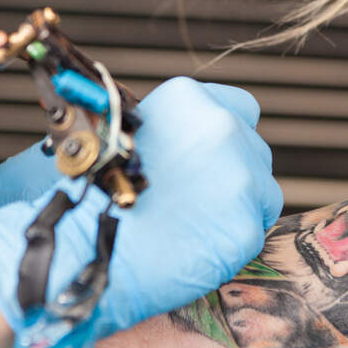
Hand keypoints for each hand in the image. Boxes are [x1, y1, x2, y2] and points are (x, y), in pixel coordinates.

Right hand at [0, 77, 283, 338]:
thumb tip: (183, 143)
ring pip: (262, 191)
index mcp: (190, 99)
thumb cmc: (91, 192)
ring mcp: (241, 177)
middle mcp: (223, 128)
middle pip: (252, 150)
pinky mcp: (247, 225)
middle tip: (196, 199)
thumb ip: (169, 131)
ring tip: (194, 226)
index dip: (225, 134)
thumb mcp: (122, 133)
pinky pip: (251, 232)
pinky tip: (194, 248)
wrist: (85, 245)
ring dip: (238, 207)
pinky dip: (229, 242)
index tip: (207, 156)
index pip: (239, 107)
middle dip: (231, 173)